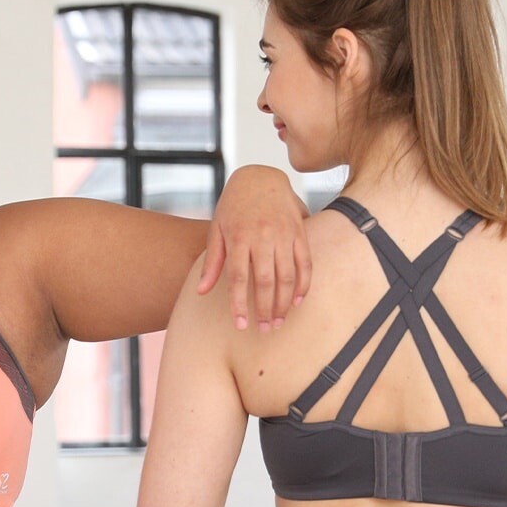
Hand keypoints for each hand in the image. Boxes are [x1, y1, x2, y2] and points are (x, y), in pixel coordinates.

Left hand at [199, 164, 310, 329]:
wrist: (260, 177)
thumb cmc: (233, 206)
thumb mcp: (217, 229)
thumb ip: (213, 262)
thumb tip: (201, 291)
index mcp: (239, 237)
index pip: (238, 278)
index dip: (239, 304)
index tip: (241, 325)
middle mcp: (262, 236)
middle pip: (265, 281)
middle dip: (264, 309)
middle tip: (263, 329)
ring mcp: (284, 234)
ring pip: (287, 275)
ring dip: (283, 302)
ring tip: (278, 321)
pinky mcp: (299, 232)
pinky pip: (305, 263)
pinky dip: (303, 284)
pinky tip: (297, 301)